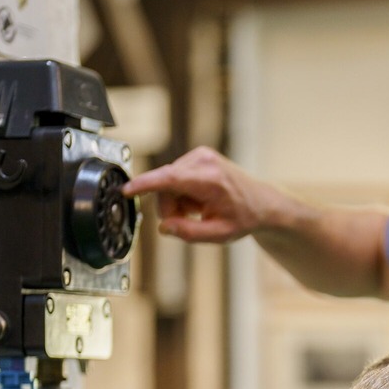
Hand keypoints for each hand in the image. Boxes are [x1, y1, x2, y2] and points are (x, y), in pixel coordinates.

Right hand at [121, 146, 279, 242]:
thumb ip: (190, 232)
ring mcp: (200, 155)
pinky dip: (181, 192)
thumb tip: (164, 227)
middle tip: (190, 219)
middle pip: (165, 185)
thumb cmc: (244, 217)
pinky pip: (174, 176)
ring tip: (199, 209)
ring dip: (176, 200)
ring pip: (167, 182)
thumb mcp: (219, 234)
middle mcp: (204, 161)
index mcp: (211, 180)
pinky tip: (199, 200)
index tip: (126, 189)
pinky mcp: (197, 155)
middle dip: (170, 207)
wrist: (262, 202)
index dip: (145, 185)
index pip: (170, 179)